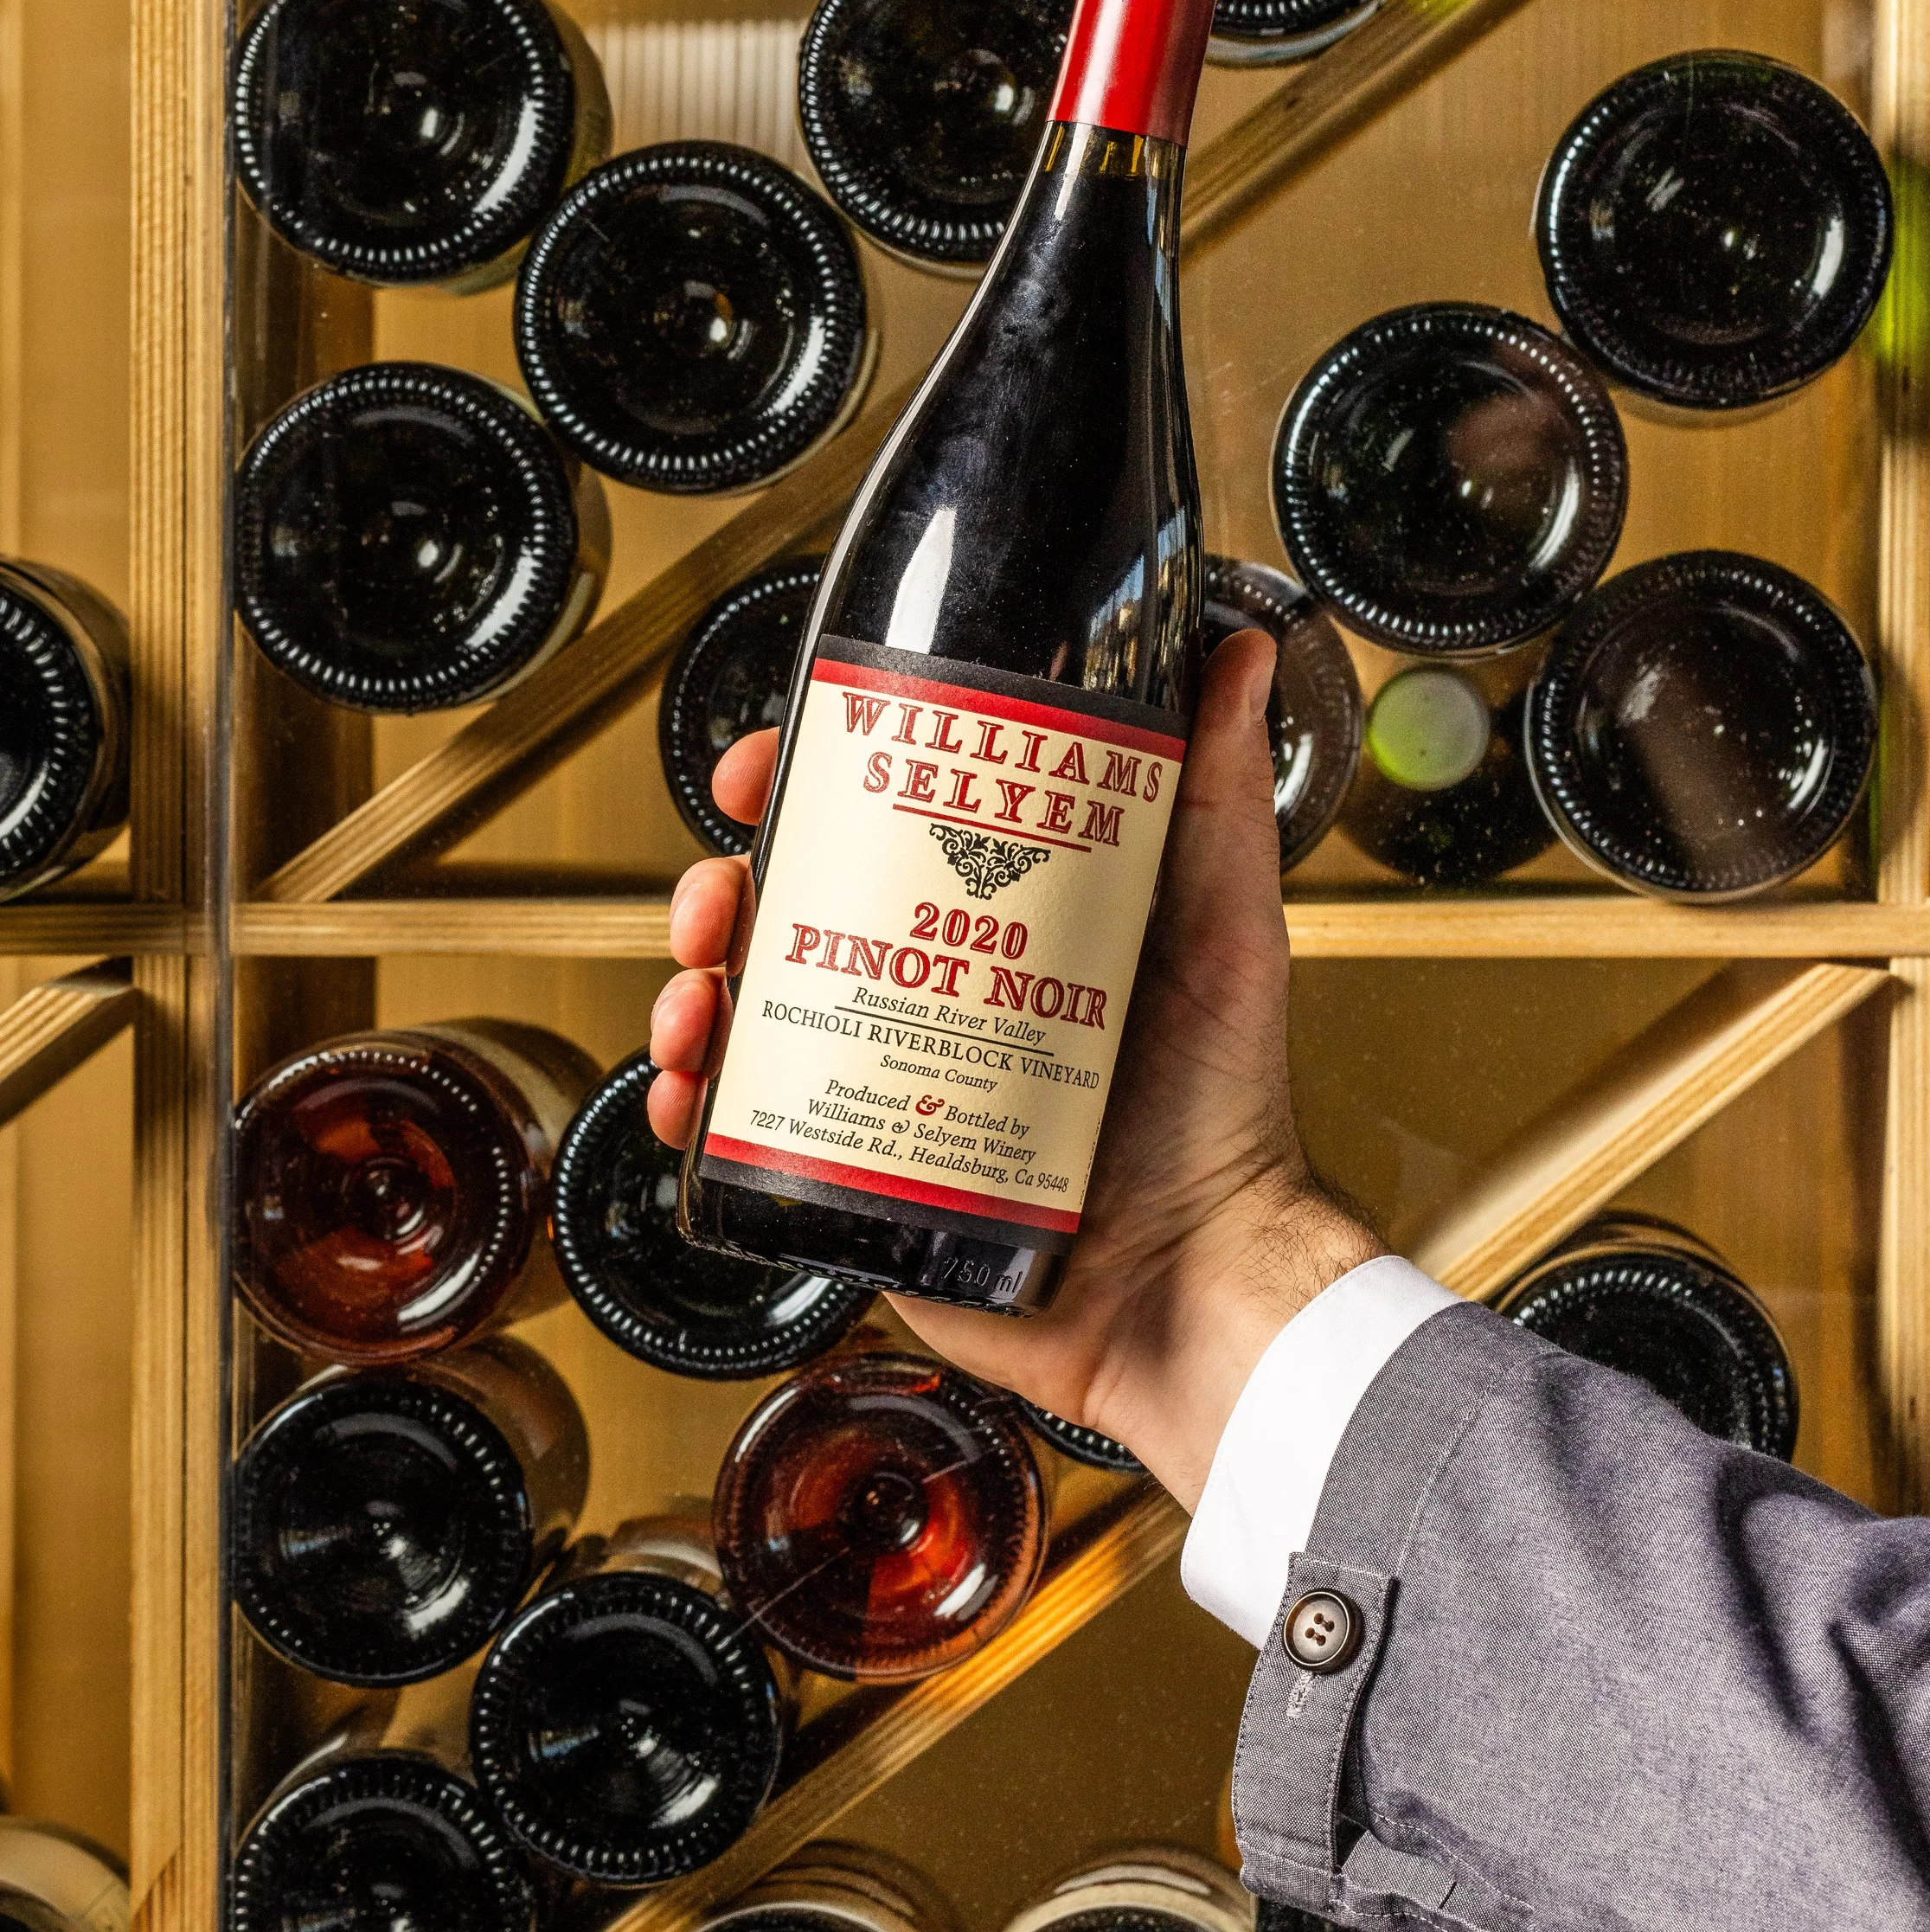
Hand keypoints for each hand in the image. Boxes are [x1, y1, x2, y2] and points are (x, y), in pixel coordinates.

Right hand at [649, 630, 1375, 1507]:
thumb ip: (1221, 789)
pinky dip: (691, 1105)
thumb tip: (1238, 648)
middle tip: (719, 895)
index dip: (805, 780)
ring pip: (748, 1009)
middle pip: (787, 907)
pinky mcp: (857, 1172)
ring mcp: (887, 1079)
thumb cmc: (1226, 1113)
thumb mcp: (1223, 922)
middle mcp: (931, 987)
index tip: (770, 760)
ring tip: (701, 1000)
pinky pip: (745, 1131)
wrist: (1197, 1283)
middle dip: (721, 886)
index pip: (877, 819)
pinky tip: (690, 1093)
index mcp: (997, 914)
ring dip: (693, 988)